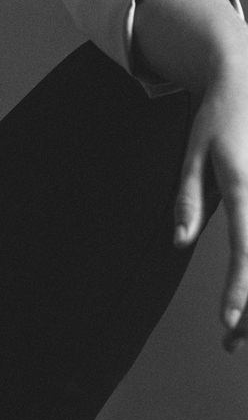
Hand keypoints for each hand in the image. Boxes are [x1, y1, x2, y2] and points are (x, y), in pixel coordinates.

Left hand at [173, 61, 247, 349]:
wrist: (245, 78)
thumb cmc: (218, 118)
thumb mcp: (194, 153)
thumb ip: (188, 199)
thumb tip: (179, 242)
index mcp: (245, 182)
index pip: (246, 246)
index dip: (240, 287)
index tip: (230, 320)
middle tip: (232, 342)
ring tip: (240, 332)